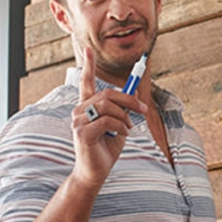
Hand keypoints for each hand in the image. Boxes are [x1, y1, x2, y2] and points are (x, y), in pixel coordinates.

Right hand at [71, 47, 146, 188]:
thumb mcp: (120, 125)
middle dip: (129, 100)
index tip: (88, 50)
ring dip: (124, 116)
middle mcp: (79, 111)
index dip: (88, 66)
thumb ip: (124, 109)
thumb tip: (136, 92)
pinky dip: (120, 126)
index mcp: (86, 107)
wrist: (96, 172)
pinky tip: (122, 134)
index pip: (86, 82)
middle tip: (142, 110)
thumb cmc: (106, 149)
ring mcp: (78, 121)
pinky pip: (107, 121)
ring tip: (128, 128)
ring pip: (107, 106)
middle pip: (107, 94)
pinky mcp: (81, 132)